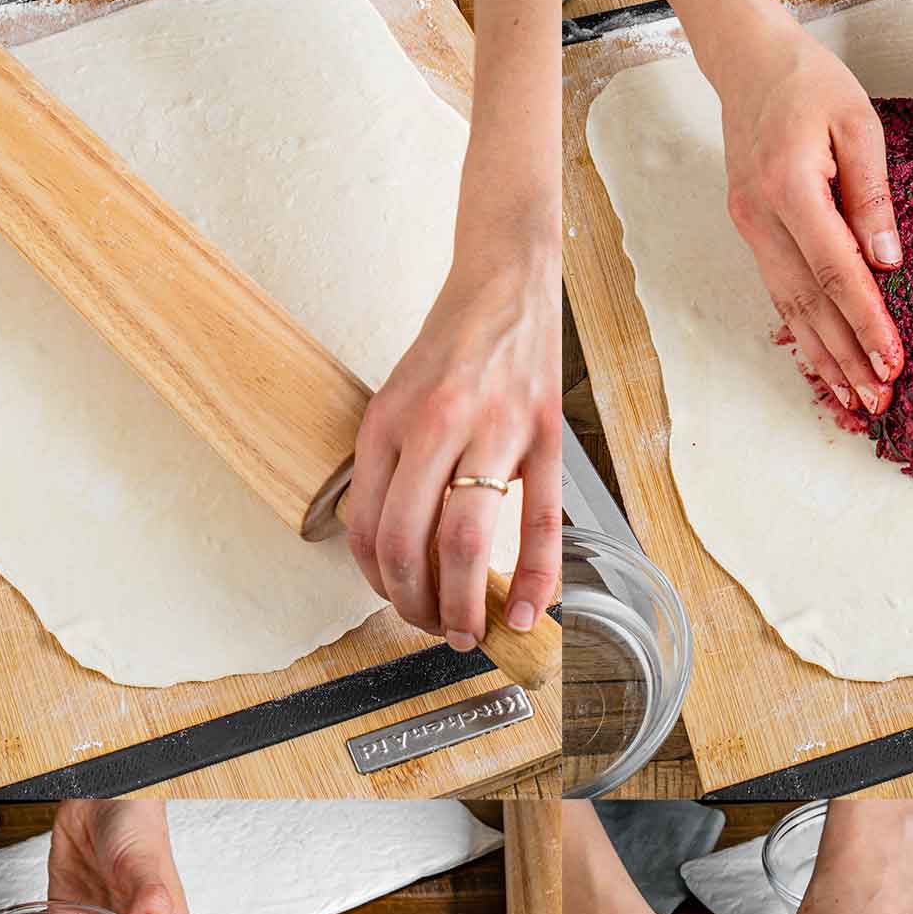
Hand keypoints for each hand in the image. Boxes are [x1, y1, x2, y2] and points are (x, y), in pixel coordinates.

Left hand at [347, 238, 560, 651]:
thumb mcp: (397, 401)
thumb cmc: (451, 348)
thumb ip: (393, 466)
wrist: (505, 283)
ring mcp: (492, 430)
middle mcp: (434, 427)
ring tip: (470, 630)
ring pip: (467, 540)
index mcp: (388, 423)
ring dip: (466, 602)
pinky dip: (537, 578)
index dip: (377, 581)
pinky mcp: (543, 435)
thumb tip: (400, 548)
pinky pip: (541, 521)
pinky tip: (530, 612)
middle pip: (411, 544)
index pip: (369, 527)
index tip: (395, 601)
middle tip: (432, 628)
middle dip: (417, 604)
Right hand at [711, 6, 904, 416]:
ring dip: (822, 358)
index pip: (836, 271)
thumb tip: (887, 263)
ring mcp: (750, 228)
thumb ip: (871, 194)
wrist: (747, 63)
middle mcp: (762, 218)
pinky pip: (779, 294)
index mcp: (791, 187)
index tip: (892, 360)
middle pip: (809, 305)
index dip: (866, 321)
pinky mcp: (750, 231)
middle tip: (879, 400)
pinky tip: (823, 361)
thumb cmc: (808, 81)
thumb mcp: (858, 121)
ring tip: (853, 399)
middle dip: (846, 358)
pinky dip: (802, 333)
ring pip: (789, 309)